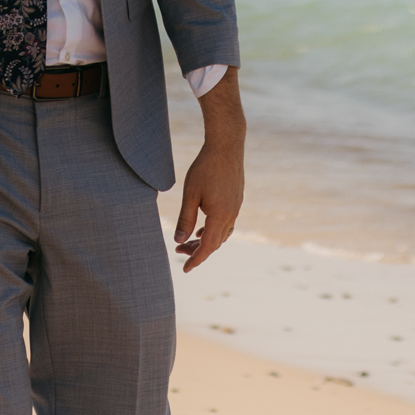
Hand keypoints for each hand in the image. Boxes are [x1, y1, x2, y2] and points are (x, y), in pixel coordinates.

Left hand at [174, 68, 244, 271]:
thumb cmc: (205, 168)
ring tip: (188, 241)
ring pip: (221, 233)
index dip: (196, 259)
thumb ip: (185, 219)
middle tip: (178, 251)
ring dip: (206, 240)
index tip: (185, 269)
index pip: (208, 247)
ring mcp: (236, 207)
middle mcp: (232, 214)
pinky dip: (214, 230)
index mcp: (220, 216)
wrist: (227, 145)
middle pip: (215, 242)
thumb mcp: (190, 194)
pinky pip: (226, 223)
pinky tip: (203, 227)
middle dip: (197, 250)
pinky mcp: (236, 199)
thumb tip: (179, 239)